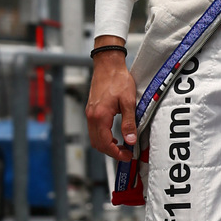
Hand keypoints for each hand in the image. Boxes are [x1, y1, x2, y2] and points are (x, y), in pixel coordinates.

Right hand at [86, 44, 138, 162]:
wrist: (108, 64)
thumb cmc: (118, 79)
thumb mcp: (128, 101)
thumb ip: (129, 122)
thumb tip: (130, 140)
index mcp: (100, 116)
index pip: (105, 144)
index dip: (117, 153)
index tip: (128, 156)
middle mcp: (92, 116)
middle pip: (98, 144)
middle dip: (112, 152)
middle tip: (126, 153)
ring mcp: (90, 113)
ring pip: (95, 138)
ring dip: (107, 145)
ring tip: (122, 146)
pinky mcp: (91, 110)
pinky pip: (94, 130)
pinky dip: (103, 137)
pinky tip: (114, 136)